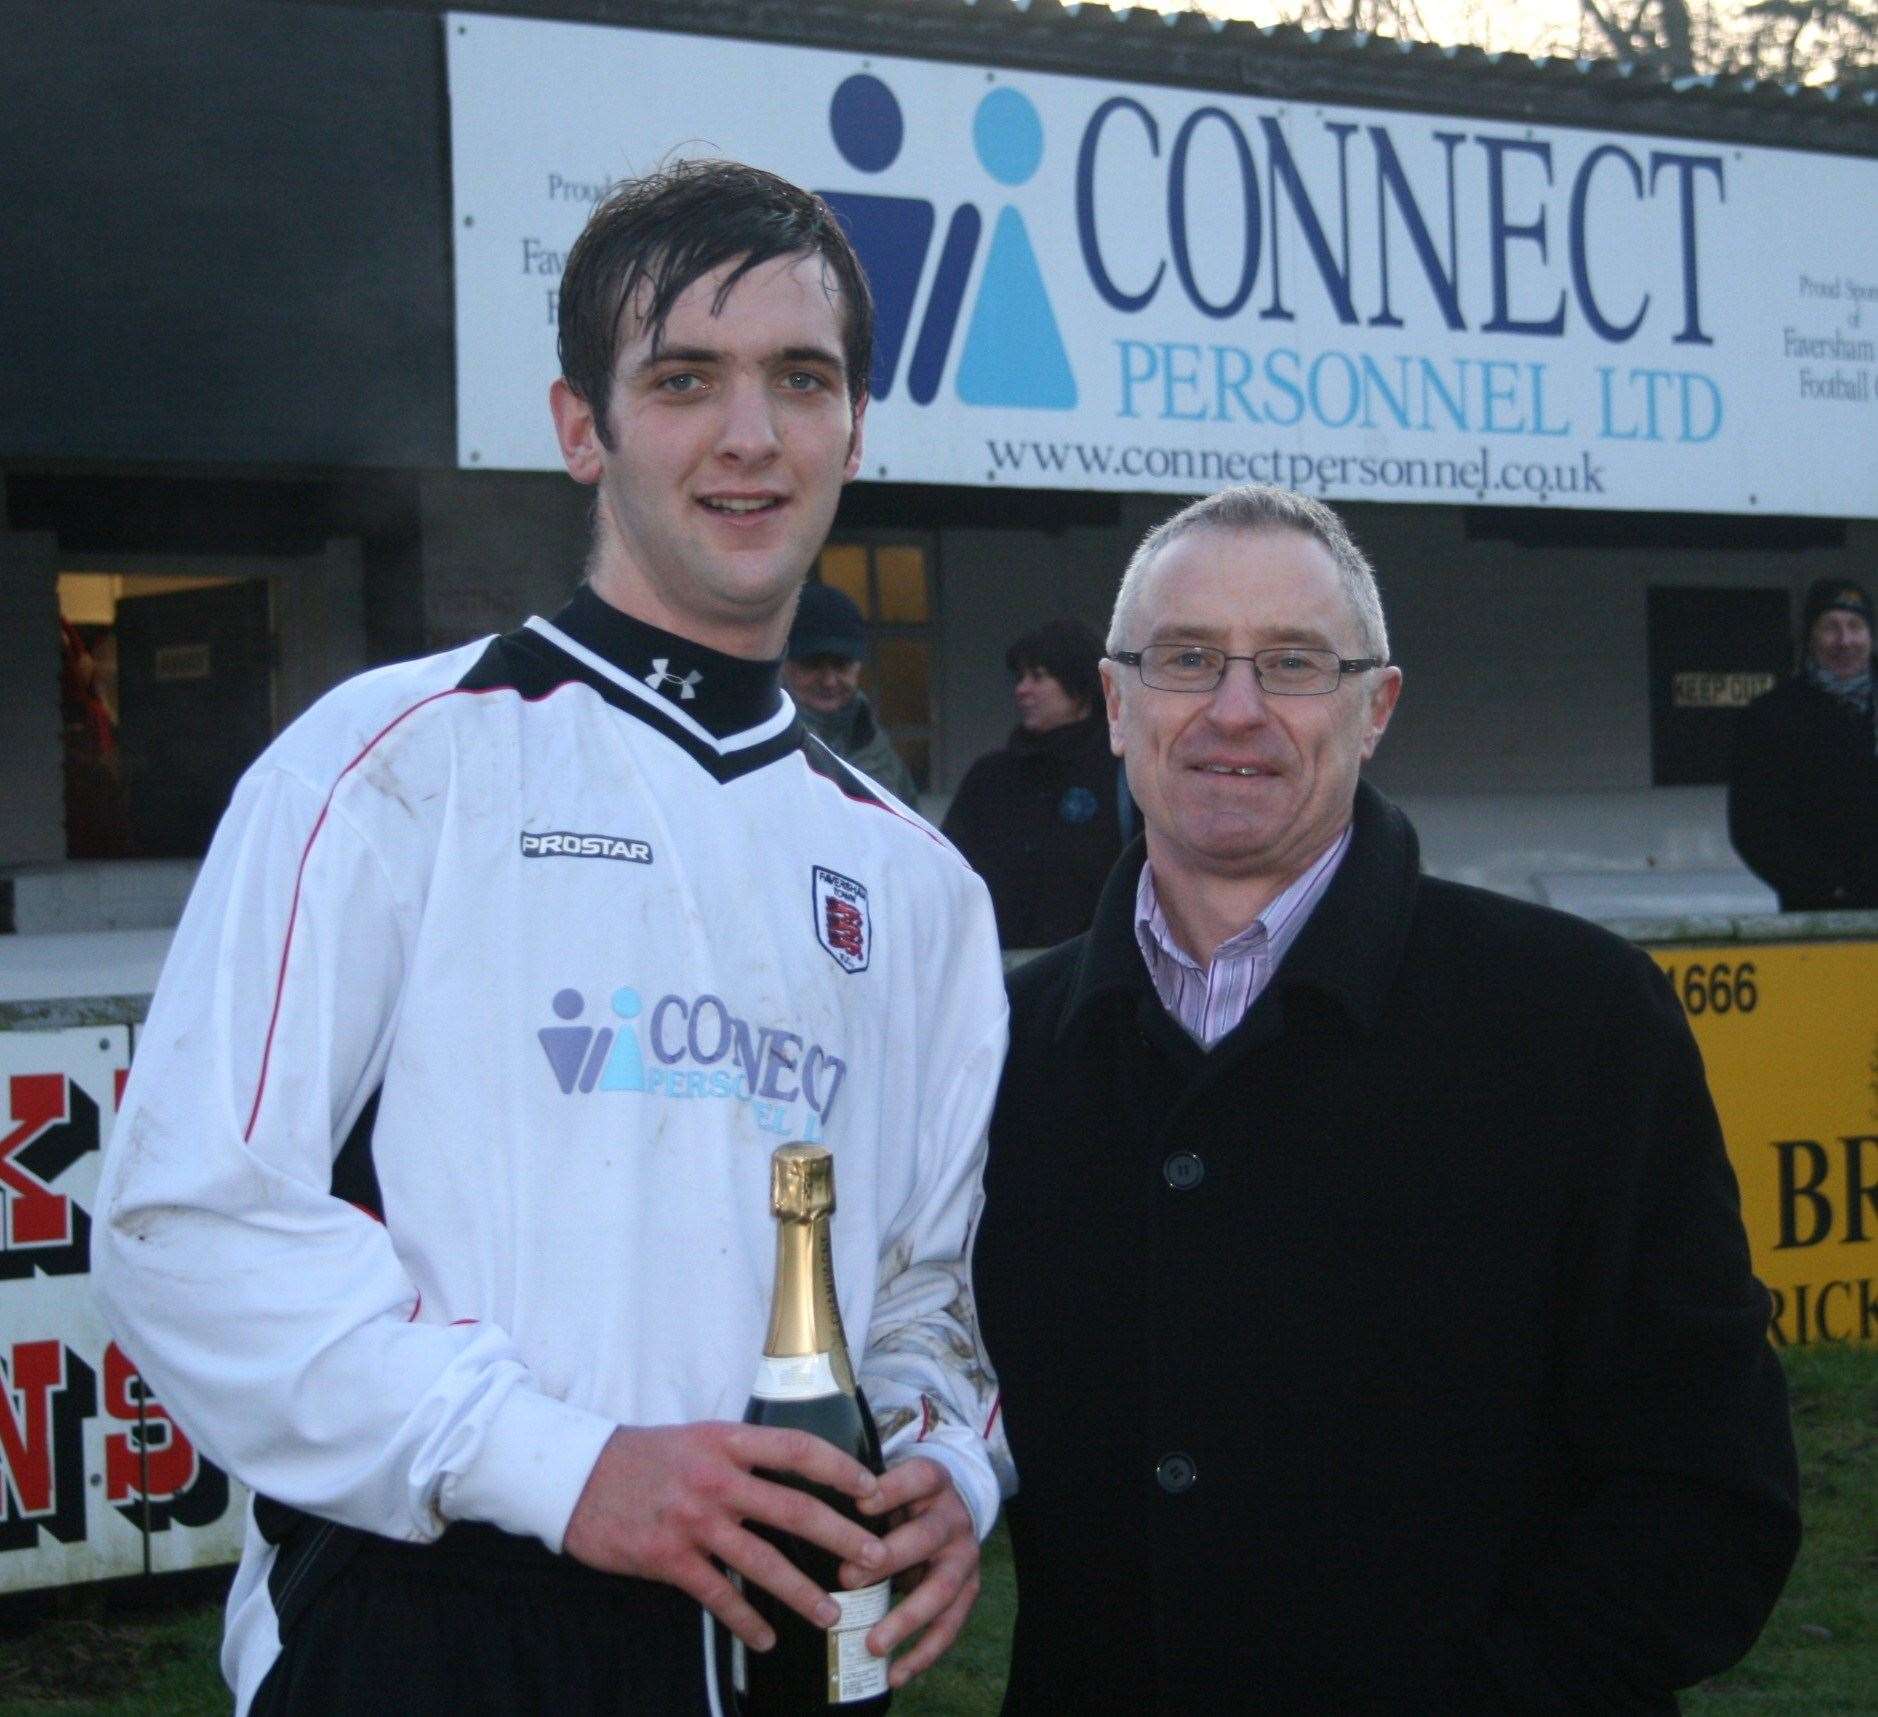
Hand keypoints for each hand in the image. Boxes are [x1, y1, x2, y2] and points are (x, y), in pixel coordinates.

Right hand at [562, 1423, 887, 1650]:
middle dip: (842, 1536)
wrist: (575, 1476)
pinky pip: (718, 1595)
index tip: (873, 1488)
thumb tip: (793, 1473)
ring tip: (831, 1614)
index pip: (798, 1450)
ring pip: (762, 1562)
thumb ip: (741, 1454)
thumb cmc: (643, 1457)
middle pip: (794, 1508)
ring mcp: (693, 1520)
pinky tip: (766, 1640)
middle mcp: (716, 1478)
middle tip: (877, 1558)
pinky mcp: (669, 1558)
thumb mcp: (696, 1438)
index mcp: (727, 1441)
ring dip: (801, 1592)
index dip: (840, 1468)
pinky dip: (745, 1622)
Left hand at [845, 1456, 980, 1687]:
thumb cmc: (905, 1499)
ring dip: (906, 1619)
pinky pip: (950, 1626)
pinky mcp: (970, 1591)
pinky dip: (923, 1654)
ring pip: (941, 1589)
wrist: (950, 1509)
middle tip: (847, 1578)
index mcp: (934, 1480)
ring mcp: (966, 1557)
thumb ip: (865, 1499)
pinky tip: (896, 1674)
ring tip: (873, 1644)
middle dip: (888, 1559)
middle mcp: (955, 1518)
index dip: (892, 1490)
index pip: (918, 1478)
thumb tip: (816, 1525)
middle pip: (927, 1536)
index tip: (859, 1504)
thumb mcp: (891, 1484)